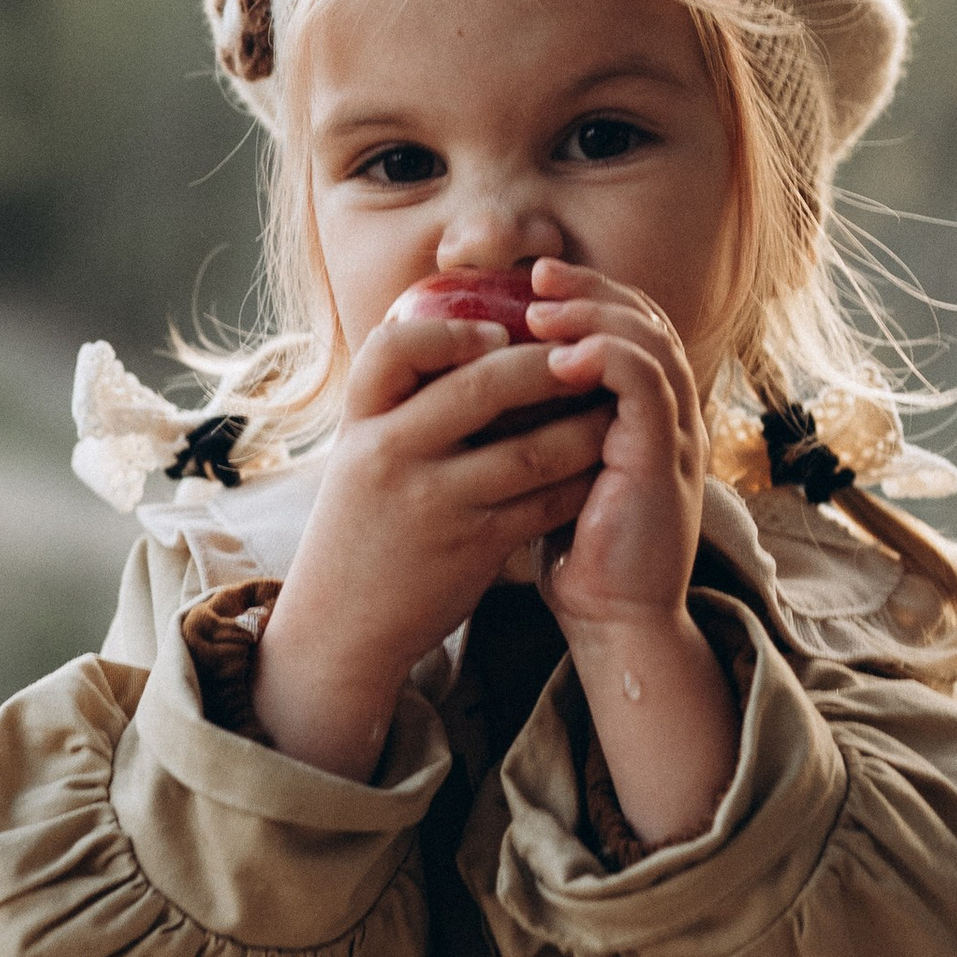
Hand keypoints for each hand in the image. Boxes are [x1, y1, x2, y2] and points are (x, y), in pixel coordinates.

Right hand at [251, 309, 610, 777]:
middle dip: (545, 365)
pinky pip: (543, 503)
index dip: (453, 330)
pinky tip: (602, 467)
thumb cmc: (361, 528)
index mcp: (360, 425)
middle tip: (585, 353)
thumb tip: (467, 345)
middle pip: (482, 388)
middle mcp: (392, 456)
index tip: (498, 333)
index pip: (393, 348)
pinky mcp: (473, 547)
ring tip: (614, 407)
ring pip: (531, 450)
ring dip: (582, 425)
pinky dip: (579, 480)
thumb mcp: (358, 457)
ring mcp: (435, 503)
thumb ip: (401, 407)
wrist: (341, 625)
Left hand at [521, 262, 705, 633]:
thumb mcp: (556, 473)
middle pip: (648, 321)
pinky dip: (608, 360)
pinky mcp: (666, 461)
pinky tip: (562, 356)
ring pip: (651, 343)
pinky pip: (647, 387)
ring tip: (542, 309)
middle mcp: (672, 417)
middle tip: (537, 274)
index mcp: (648, 416)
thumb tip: (487, 383)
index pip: (632, 327)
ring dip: (595, 317)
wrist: (614, 622)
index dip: (589, 296)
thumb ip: (545, 426)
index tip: (532, 281)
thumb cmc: (578, 554)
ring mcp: (676, 437)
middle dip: (592, 290)